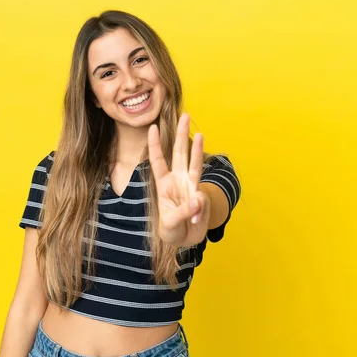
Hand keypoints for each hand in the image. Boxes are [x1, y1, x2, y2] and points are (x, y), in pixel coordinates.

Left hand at [147, 113, 209, 245]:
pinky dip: (202, 203)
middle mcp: (177, 180)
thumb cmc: (171, 230)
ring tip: (200, 132)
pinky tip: (196, 216)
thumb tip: (199, 197)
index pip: (158, 160)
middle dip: (181, 135)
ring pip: (195, 163)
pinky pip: (204, 191)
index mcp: (163, 184)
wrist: (184, 240)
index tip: (152, 127)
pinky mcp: (202, 196)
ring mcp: (191, 186)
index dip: (155, 144)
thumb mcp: (170, 224)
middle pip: (179, 153)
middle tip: (185, 116)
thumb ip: (184, 211)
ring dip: (198, 149)